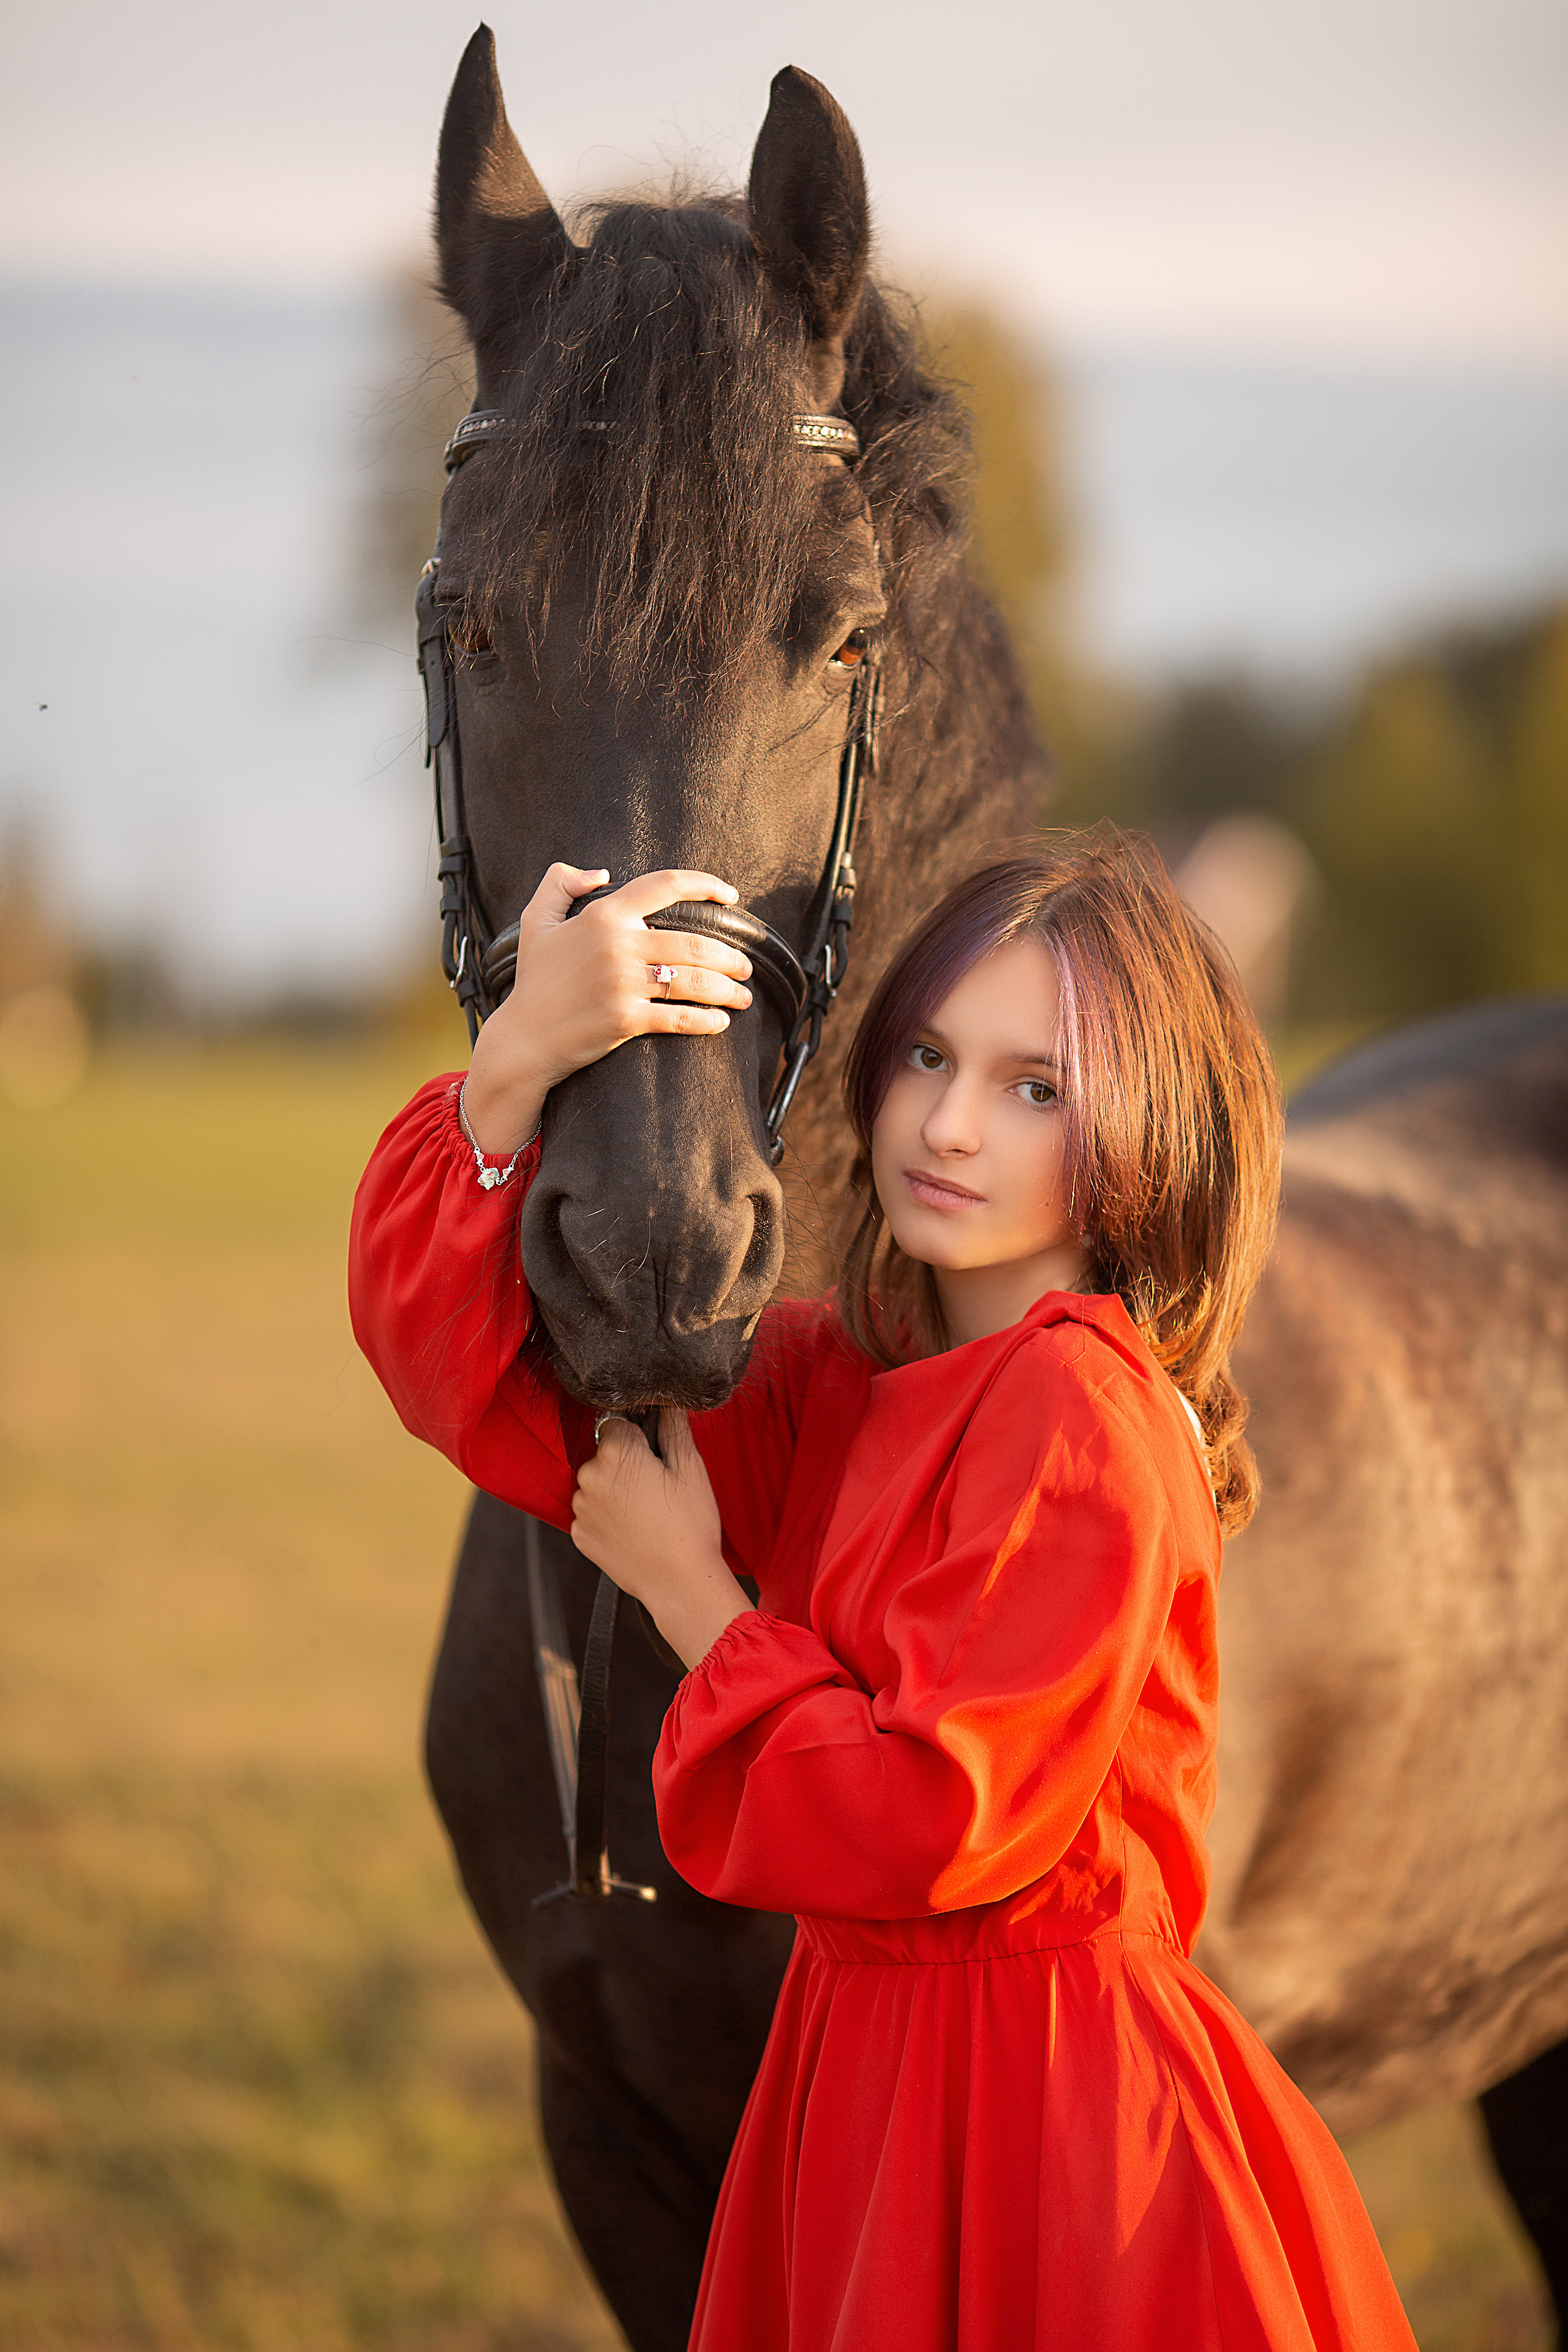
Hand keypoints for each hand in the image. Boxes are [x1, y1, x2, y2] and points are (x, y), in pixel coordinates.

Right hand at [463, 864, 755, 1154]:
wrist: (524, 1039)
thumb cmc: (534, 981)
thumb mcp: (536, 922)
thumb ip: (559, 883)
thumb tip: (600, 873)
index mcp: (602, 916)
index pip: (664, 885)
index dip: (705, 885)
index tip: (731, 896)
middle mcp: (617, 946)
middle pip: (694, 942)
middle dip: (731, 956)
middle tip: (745, 966)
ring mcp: (622, 984)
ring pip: (695, 981)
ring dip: (728, 989)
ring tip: (742, 995)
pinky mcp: (626, 1020)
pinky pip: (680, 1018)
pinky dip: (707, 1021)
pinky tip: (720, 1022)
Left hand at [571, 1413, 751, 1670]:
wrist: (679, 1584)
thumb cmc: (690, 1525)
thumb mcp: (690, 1469)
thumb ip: (673, 1428)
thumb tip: (666, 1403)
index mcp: (615, 1453)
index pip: (617, 1423)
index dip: (639, 1436)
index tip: (656, 1456)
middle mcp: (588, 1476)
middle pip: (605, 1455)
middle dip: (626, 1464)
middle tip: (657, 1489)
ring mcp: (580, 1508)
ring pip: (596, 1485)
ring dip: (614, 1491)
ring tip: (647, 1514)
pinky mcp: (579, 1535)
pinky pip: (591, 1514)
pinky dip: (607, 1518)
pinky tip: (634, 1531)